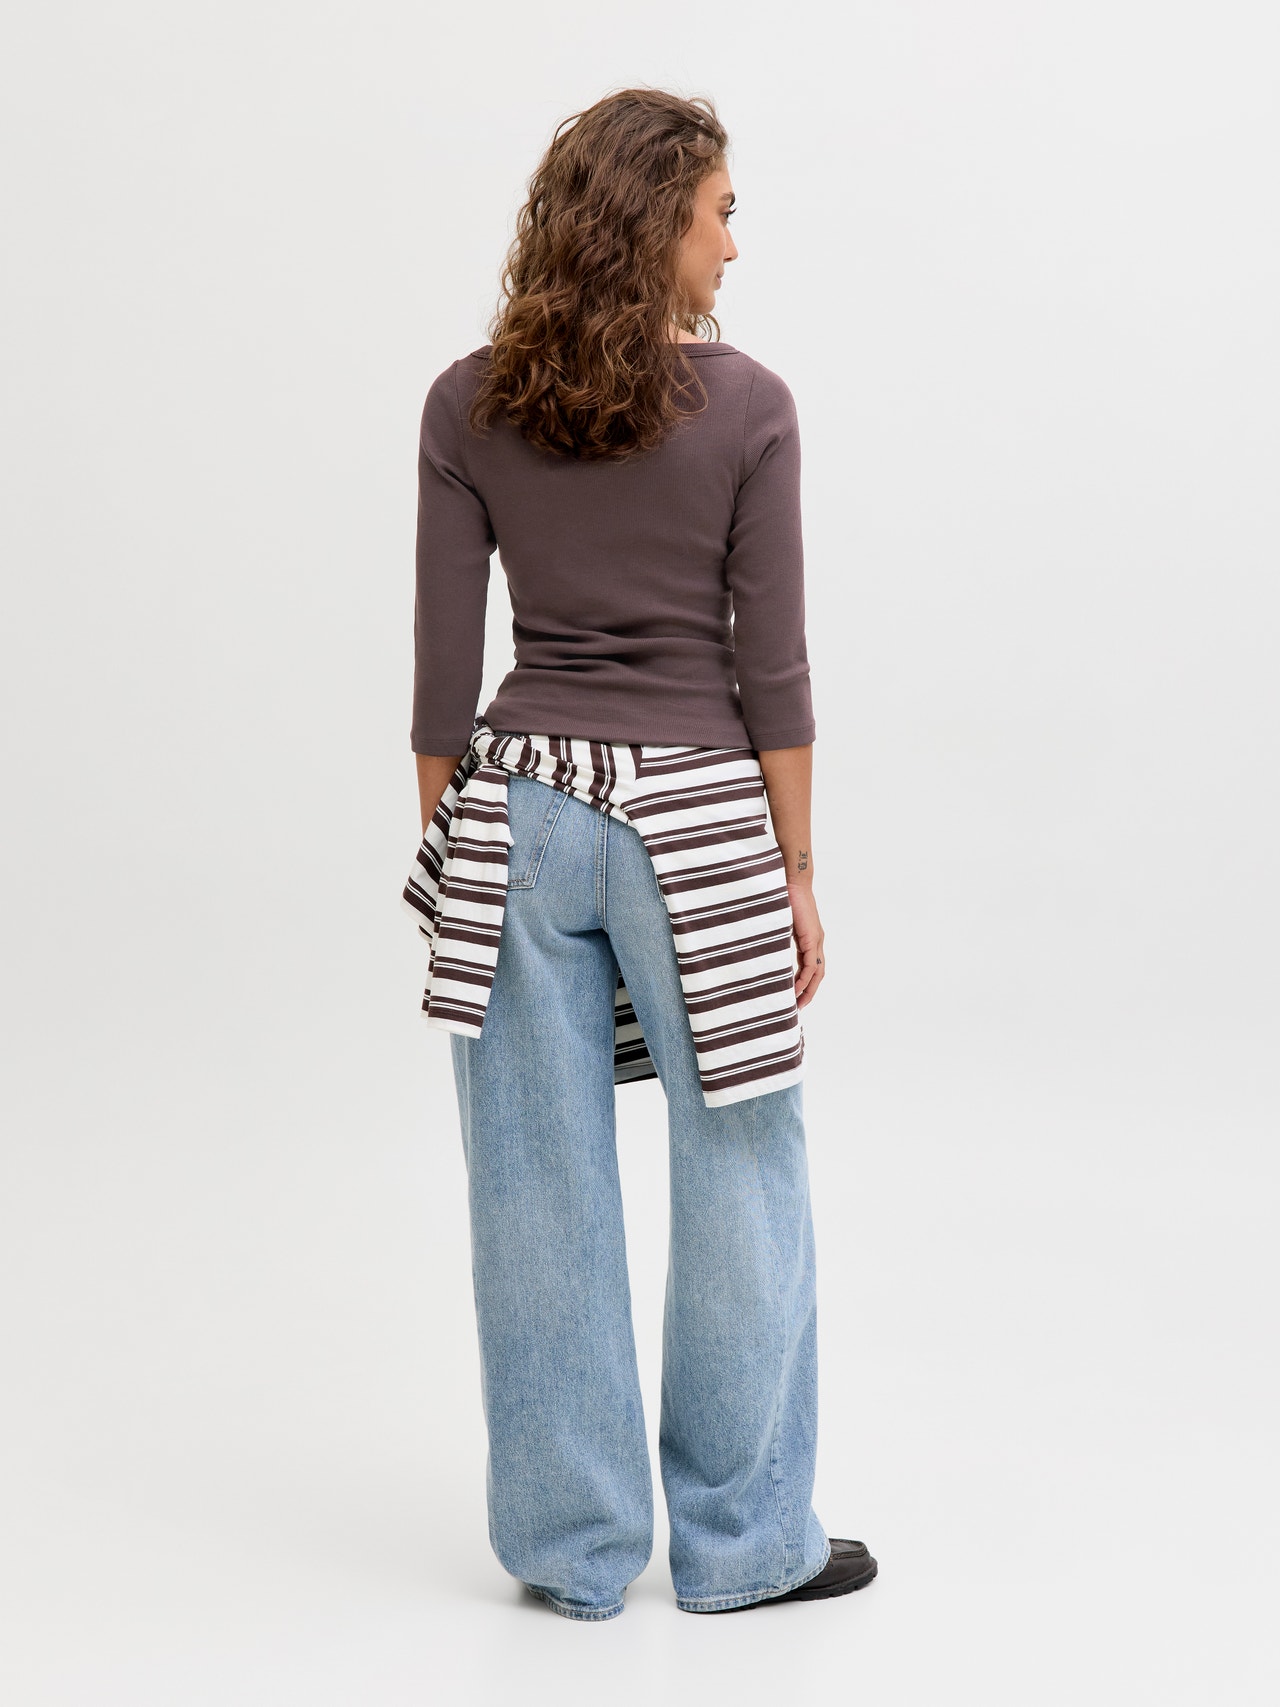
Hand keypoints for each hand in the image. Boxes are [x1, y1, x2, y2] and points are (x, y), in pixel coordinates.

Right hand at [787, 883, 824, 1009]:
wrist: (792, 879)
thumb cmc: (782, 895)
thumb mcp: (778, 922)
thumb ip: (775, 936)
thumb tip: (761, 946)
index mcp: (809, 938)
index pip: (810, 966)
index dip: (804, 982)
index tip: (793, 995)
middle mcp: (816, 941)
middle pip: (817, 974)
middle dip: (808, 992)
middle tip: (798, 1007)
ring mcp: (816, 940)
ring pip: (816, 973)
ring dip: (808, 990)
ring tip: (797, 1003)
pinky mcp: (812, 938)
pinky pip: (810, 966)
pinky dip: (804, 980)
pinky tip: (795, 989)